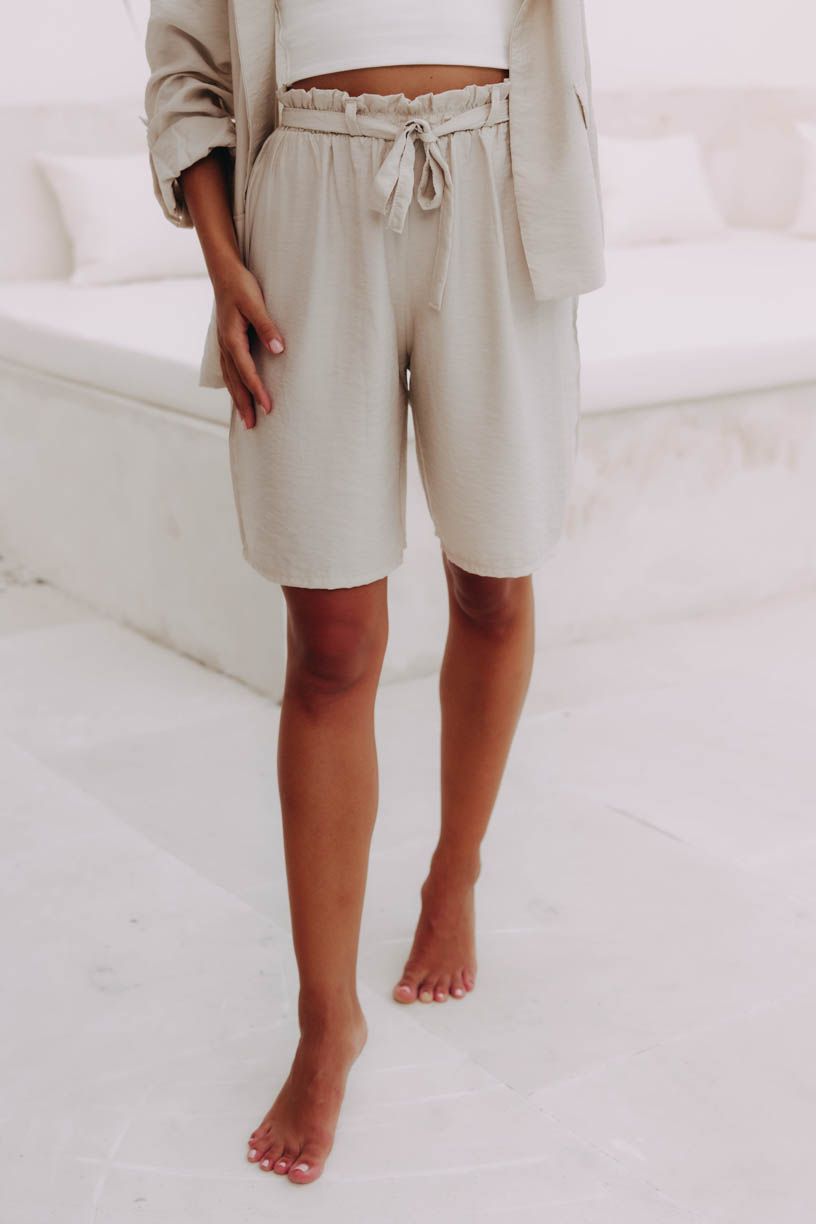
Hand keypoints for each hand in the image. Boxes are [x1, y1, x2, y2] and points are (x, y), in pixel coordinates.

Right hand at [213, 261, 285, 428]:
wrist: (224, 272)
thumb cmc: (241, 286)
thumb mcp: (256, 303)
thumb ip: (267, 326)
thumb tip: (279, 349)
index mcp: (232, 339)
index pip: (247, 372)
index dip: (257, 391)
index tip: (268, 407)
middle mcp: (225, 346)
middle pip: (235, 382)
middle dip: (244, 404)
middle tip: (252, 426)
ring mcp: (223, 345)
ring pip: (230, 379)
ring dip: (238, 399)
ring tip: (246, 418)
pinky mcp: (226, 342)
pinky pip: (229, 370)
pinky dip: (234, 386)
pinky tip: (238, 393)